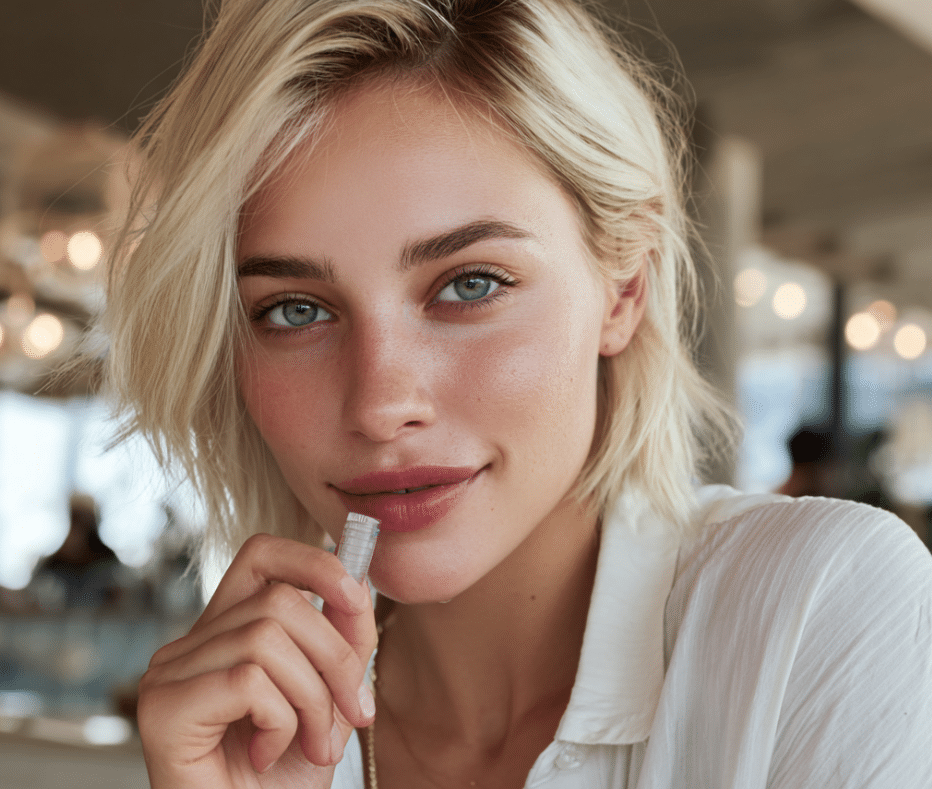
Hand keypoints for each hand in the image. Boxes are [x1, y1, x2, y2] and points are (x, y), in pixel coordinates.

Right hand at [137, 533, 377, 788]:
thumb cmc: (284, 778)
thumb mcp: (331, 697)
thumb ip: (344, 640)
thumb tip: (359, 584)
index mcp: (228, 630)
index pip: (262, 554)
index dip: (313, 561)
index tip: (356, 596)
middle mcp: (191, 643)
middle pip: (280, 600)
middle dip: (336, 658)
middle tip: (355, 715)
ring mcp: (169, 672)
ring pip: (267, 639)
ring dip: (313, 700)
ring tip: (313, 746)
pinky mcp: (162, 707)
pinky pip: (247, 680)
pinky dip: (279, 721)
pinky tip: (266, 754)